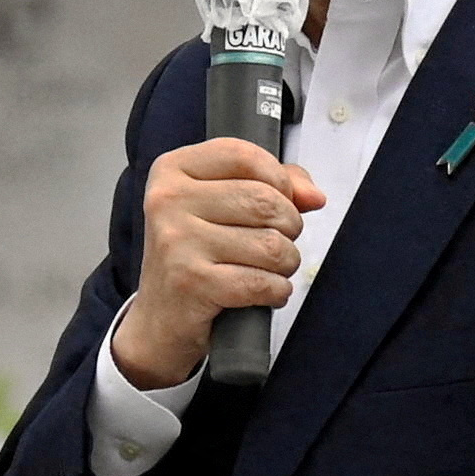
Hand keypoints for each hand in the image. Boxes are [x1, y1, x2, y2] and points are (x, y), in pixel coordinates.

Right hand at [112, 136, 329, 390]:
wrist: (160, 320)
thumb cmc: (196, 257)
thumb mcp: (222, 207)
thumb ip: (271, 185)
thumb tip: (313, 196)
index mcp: (172, 170)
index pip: (243, 155)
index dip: (278, 178)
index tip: (281, 200)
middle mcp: (168, 200)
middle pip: (264, 200)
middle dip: (288, 226)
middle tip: (277, 243)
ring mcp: (176, 241)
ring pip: (270, 244)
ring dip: (285, 263)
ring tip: (269, 270)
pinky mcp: (191, 282)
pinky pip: (261, 281)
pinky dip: (276, 291)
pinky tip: (263, 292)